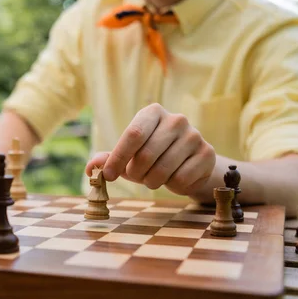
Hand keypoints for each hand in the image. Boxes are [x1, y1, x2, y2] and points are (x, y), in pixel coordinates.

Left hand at [86, 103, 215, 195]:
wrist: (189, 162)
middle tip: (137, 177)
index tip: (108, 176)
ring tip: (155, 177)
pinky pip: (181, 180)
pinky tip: (175, 178)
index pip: (133, 135)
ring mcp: (194, 136)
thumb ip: (108, 160)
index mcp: (152, 112)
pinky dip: (172, 186)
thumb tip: (90, 169)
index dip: (118, 158)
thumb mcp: (128, 155)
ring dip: (152, 182)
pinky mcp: (207, 154)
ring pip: (163, 171)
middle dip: (135, 174)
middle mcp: (176, 119)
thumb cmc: (152, 156)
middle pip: (146, 155)